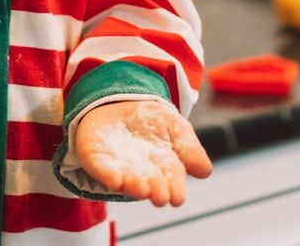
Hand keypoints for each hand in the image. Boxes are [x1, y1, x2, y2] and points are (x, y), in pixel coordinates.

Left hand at [75, 100, 211, 206]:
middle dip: (153, 190)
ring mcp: (117, 166)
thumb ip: (190, 148)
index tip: (176, 197)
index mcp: (163, 169)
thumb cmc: (153, 122)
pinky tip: (114, 179)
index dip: (174, 189)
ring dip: (132, 185)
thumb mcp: (177, 127)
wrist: (121, 102)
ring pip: (125, 180)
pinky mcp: (95, 157)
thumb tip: (204, 171)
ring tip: (140, 188)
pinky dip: (106, 174)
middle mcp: (141, 173)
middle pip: (148, 184)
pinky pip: (100, 167)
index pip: (171, 181)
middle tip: (158, 196)